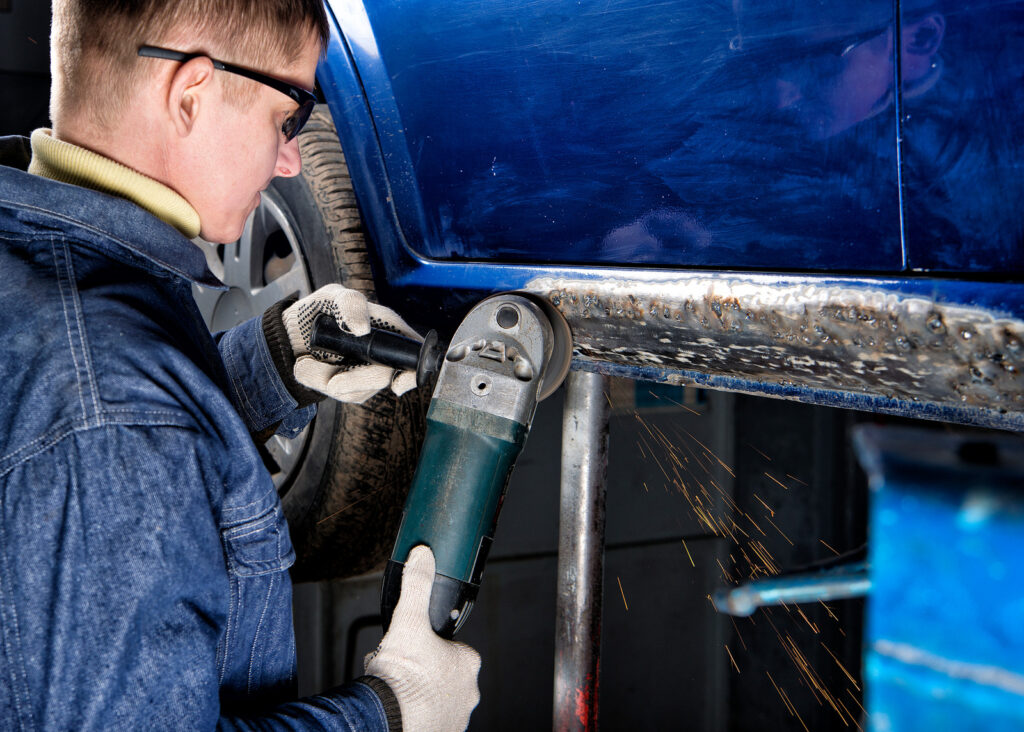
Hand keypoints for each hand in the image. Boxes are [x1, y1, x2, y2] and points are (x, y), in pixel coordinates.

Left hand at [277, 284, 420, 403]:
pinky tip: (309, 368)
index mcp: (389, 329)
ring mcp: (368, 373)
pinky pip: (340, 393)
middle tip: (331, 379)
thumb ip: (350, 304)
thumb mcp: (332, 296)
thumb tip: (363, 328)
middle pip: (383, 378)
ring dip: (326, 378)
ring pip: (357, 390)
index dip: (412, 373)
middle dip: (354, 379)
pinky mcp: (352, 388)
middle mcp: (383, 355)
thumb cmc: (320, 310)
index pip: (415, 355)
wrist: (292, 333)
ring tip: (307, 362)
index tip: (397, 383)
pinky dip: (318, 381)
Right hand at [365, 546, 480, 731]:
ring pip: (437, 695)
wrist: (389, 722)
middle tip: (402, 666)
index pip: (452, 645)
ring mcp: (457, 715)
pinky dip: (417, 713)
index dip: (429, 642)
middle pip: (444, 671)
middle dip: (423, 668)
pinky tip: (400, 706)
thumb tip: (422, 557)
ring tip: (398, 687)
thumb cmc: (402, 680)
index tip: (413, 644)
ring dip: (420, 690)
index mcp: (467, 662)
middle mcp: (468, 691)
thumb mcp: (408, 620)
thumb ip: (417, 584)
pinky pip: (430, 718)